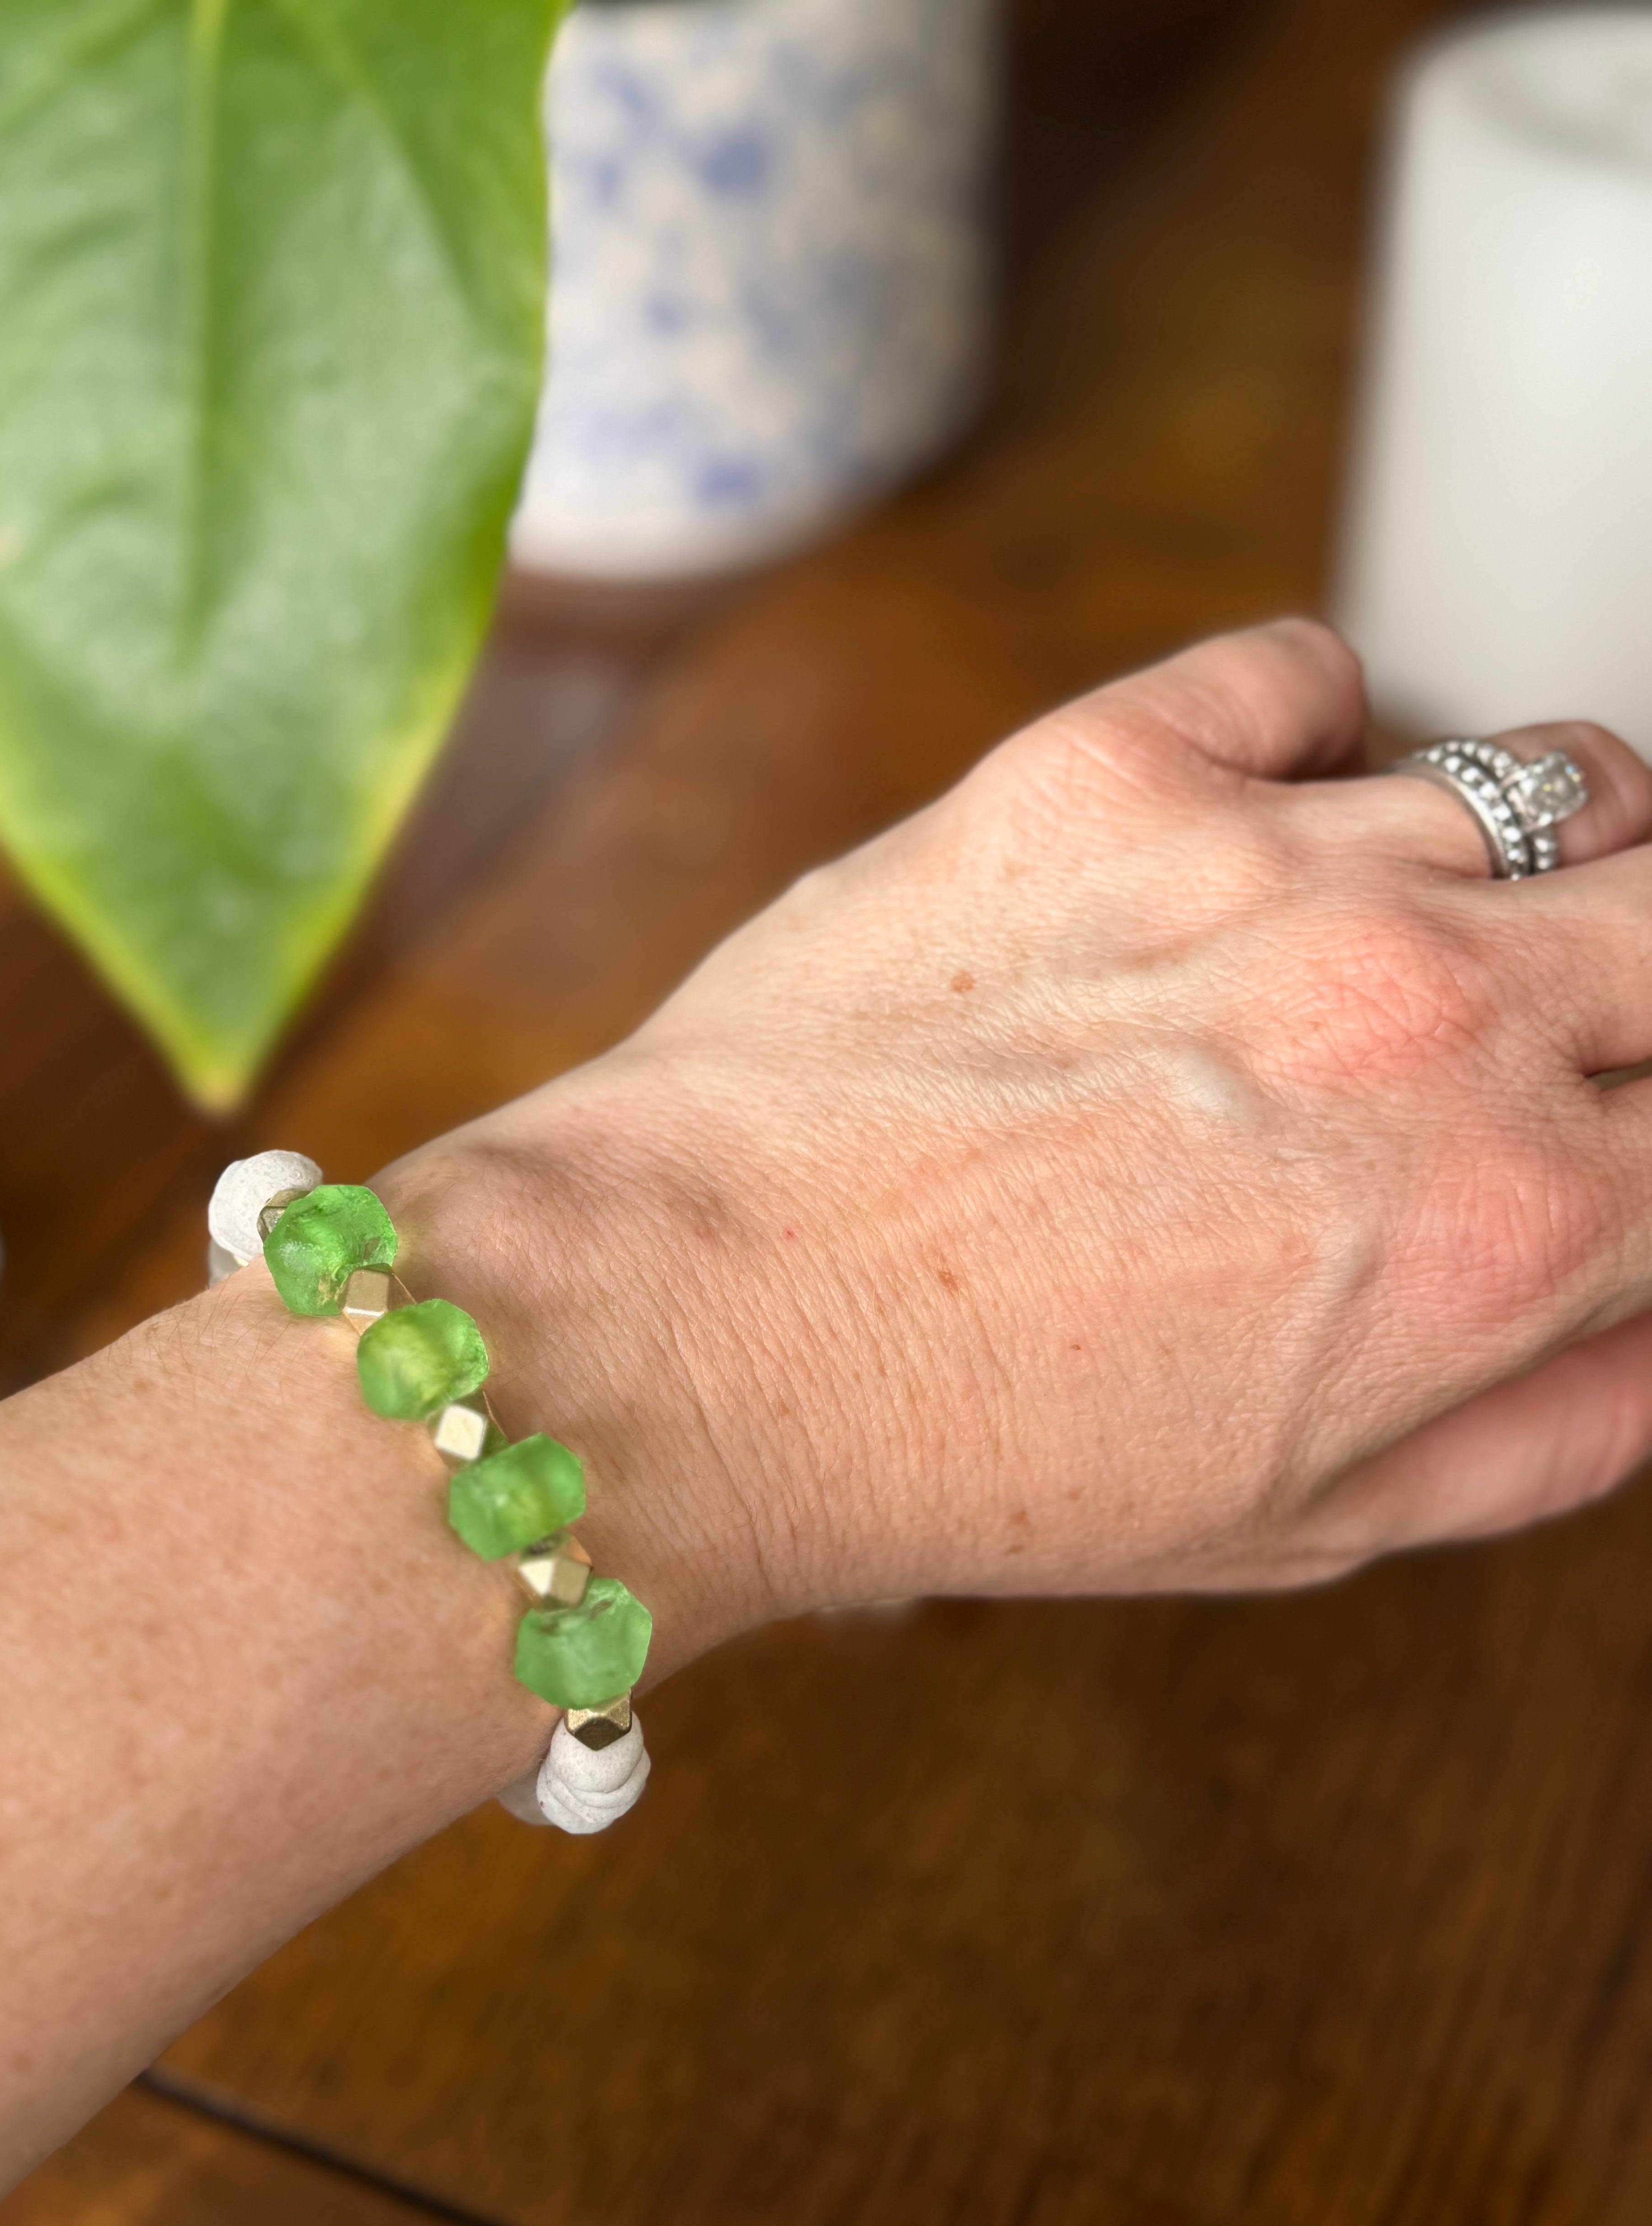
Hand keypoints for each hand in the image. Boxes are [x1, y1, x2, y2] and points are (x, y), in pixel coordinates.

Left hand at [402, 620, 1651, 1634]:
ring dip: (1530, 858)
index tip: (1624, 1126)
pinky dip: (1321, 734)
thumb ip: (1547, 1430)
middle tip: (1582, 1026)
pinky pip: (1309, 673)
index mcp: (1506, 1221)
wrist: (696, 1336)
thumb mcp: (1309, 1522)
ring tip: (1425, 930)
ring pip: (1551, 778)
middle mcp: (1426, 1016)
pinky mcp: (1104, 770)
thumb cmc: (976, 1451)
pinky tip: (1262, 827)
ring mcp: (1269, 864)